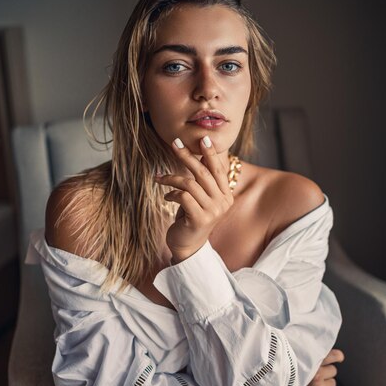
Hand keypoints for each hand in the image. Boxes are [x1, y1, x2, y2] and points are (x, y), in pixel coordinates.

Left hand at [154, 136, 233, 261]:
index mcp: (226, 195)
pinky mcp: (200, 219)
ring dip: (171, 177)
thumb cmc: (191, 219)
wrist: (188, 248)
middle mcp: (223, 202)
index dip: (210, 153)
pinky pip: (183, 196)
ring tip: (159, 177)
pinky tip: (167, 198)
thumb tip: (199, 155)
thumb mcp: (200, 198)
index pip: (218, 169)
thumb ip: (202, 181)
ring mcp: (213, 211)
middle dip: (187, 156)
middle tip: (174, 143)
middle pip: (203, 172)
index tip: (202, 138)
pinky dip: (171, 194)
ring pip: (190, 183)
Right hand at [299, 348, 344, 385]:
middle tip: (314, 376)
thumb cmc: (286, 376)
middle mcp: (315, 375)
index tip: (339, 358)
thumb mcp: (295, 361)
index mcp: (309, 362)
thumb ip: (307, 355)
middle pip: (333, 370)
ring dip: (325, 384)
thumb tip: (322, 349)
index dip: (337, 356)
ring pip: (333, 383)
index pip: (334, 355)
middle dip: (326, 373)